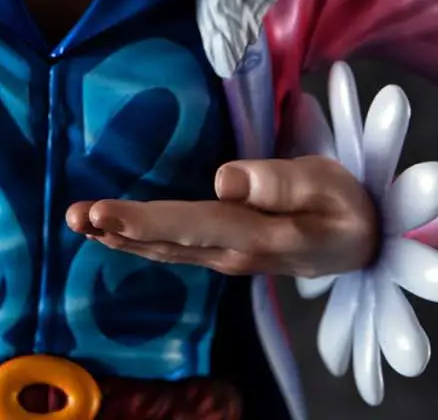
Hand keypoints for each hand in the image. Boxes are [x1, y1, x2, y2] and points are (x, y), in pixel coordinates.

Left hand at [66, 156, 378, 278]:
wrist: (361, 243)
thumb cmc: (344, 205)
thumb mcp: (326, 185)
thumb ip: (279, 182)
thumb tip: (223, 179)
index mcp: (258, 235)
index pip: (193, 226)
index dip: (146, 222)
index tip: (103, 214)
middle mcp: (232, 253)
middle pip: (169, 242)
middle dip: (119, 230)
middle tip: (75, 216)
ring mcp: (225, 257)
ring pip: (165, 250)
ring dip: (119, 237)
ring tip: (77, 221)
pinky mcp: (221, 252)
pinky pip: (172, 248)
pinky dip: (137, 240)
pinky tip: (109, 232)